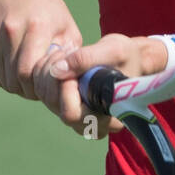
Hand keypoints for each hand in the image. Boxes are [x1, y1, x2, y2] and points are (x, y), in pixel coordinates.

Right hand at [0, 0, 82, 100]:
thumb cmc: (45, 6)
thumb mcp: (65, 24)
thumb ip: (70, 52)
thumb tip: (71, 78)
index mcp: (36, 27)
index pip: (28, 72)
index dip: (36, 88)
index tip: (46, 88)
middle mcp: (10, 31)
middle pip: (14, 79)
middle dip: (27, 90)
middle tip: (37, 89)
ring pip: (2, 77)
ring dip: (15, 85)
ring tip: (28, 79)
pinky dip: (3, 76)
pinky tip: (14, 70)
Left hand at [32, 33, 169, 137]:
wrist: (131, 58)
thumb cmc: (128, 57)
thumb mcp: (114, 50)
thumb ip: (87, 58)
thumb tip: (57, 70)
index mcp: (108, 117)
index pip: (72, 114)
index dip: (66, 87)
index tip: (73, 62)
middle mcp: (90, 124)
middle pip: (54, 105)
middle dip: (55, 75)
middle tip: (67, 53)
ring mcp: (76, 117)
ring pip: (46, 97)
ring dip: (49, 70)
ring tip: (67, 53)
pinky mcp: (65, 106)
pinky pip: (43, 91)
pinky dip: (46, 71)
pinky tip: (61, 58)